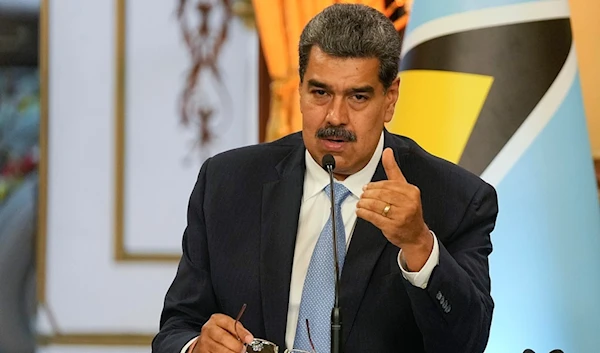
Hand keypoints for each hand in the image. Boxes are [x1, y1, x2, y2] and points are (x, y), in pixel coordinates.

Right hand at [192, 314, 253, 352]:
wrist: (206, 340)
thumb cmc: (221, 332)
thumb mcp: (228, 327)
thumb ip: (237, 330)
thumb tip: (247, 338)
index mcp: (216, 319)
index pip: (230, 324)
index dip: (241, 332)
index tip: (249, 339)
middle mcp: (208, 329)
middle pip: (223, 337)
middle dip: (236, 345)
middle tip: (243, 349)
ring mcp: (204, 341)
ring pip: (219, 349)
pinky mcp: (202, 351)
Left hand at [356, 148, 432, 270]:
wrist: (415, 235)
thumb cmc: (408, 210)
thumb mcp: (404, 188)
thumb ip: (394, 170)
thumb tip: (387, 151)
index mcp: (412, 191)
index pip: (388, 184)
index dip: (374, 186)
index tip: (366, 187)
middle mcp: (408, 203)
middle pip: (381, 194)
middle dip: (368, 195)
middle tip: (362, 195)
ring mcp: (401, 216)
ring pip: (376, 205)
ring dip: (364, 203)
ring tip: (360, 203)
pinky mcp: (392, 226)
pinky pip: (373, 217)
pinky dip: (364, 213)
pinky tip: (360, 212)